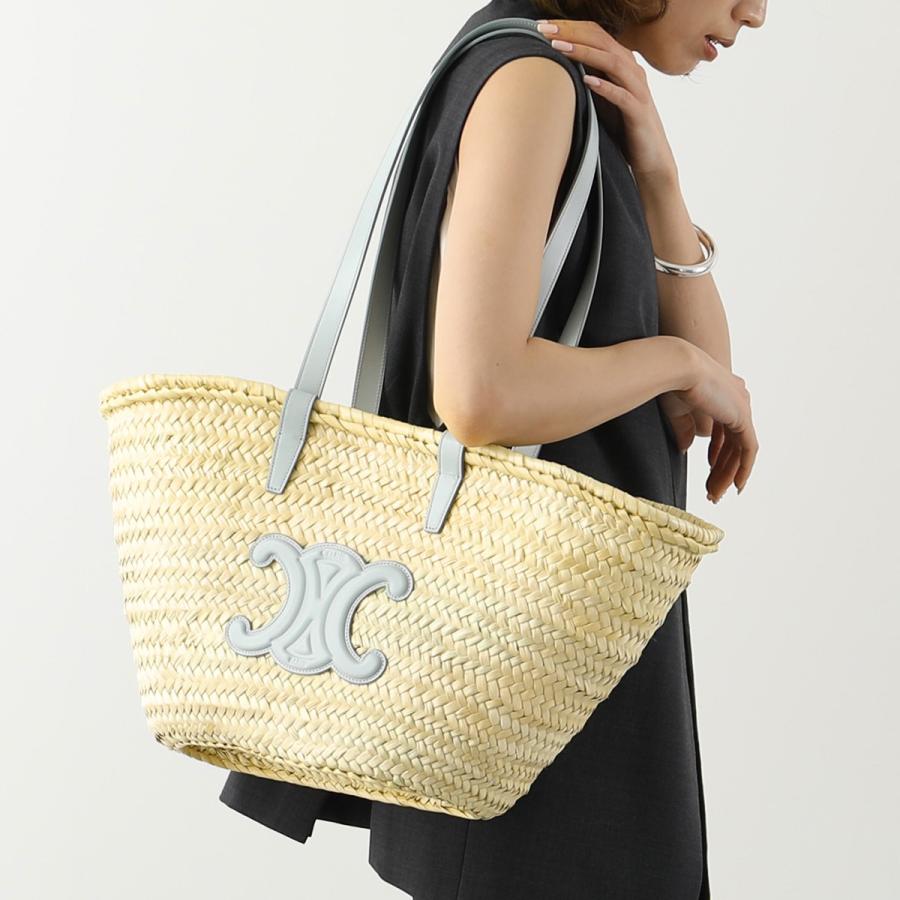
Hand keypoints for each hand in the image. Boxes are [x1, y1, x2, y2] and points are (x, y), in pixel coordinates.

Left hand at [536, 19, 676, 181]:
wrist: (650, 156)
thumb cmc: (623, 127)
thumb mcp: (602, 98)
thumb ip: (588, 79)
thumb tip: (559, 67)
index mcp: (623, 64)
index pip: (596, 35)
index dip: (571, 27)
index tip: (543, 26)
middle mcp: (632, 71)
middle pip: (602, 42)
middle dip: (573, 33)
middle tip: (546, 29)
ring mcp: (638, 90)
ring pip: (612, 63)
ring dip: (585, 53)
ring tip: (560, 47)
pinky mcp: (638, 113)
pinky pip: (622, 96)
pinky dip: (604, 86)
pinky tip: (587, 81)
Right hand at [668, 345, 758, 501]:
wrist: (676, 367)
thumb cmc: (671, 382)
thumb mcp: (678, 410)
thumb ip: (685, 428)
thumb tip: (686, 449)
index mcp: (723, 393)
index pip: (726, 429)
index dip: (718, 452)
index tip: (710, 469)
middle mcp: (737, 399)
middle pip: (734, 442)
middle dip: (723, 469)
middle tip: (712, 491)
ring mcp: (742, 407)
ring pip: (741, 450)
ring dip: (728, 475)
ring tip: (716, 495)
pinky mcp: (742, 417)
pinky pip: (748, 450)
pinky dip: (743, 469)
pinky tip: (736, 486)